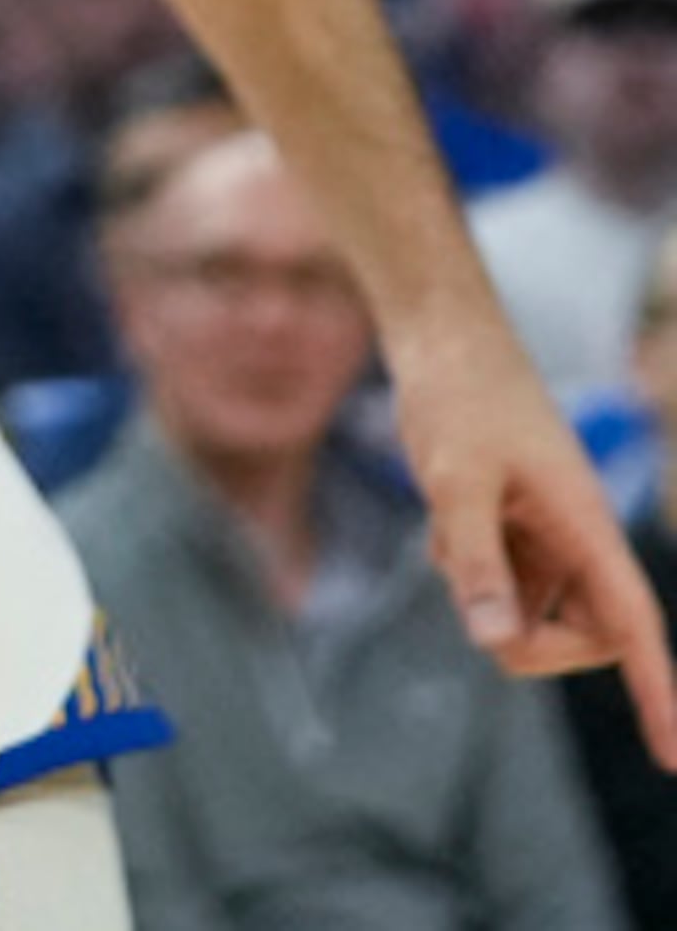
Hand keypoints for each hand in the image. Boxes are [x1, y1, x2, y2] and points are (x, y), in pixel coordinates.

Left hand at [388, 292, 676, 761]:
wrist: (438, 335)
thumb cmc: (457, 392)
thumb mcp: (455, 476)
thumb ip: (475, 559)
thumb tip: (496, 640)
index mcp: (585, 523)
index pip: (633, 624)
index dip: (655, 692)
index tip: (672, 757)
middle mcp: (577, 538)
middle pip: (579, 640)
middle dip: (525, 638)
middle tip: (471, 586)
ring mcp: (547, 538)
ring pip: (531, 619)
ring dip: (487, 594)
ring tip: (454, 520)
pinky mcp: (519, 534)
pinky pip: (499, 590)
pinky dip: (467, 570)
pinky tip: (446, 515)